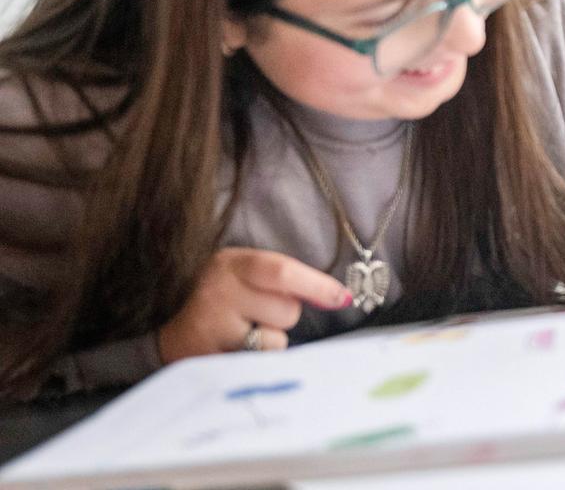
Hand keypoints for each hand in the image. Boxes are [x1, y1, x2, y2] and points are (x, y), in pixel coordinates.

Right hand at [156, 248, 353, 361]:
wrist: (158, 323)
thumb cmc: (214, 293)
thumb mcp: (241, 270)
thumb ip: (285, 277)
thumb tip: (340, 297)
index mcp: (231, 264)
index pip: (282, 273)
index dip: (318, 286)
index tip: (343, 298)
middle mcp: (219, 293)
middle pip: (287, 311)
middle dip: (283, 315)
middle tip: (256, 311)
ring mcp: (211, 329)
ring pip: (275, 341)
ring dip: (268, 339)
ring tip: (240, 330)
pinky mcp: (208, 361)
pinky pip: (257, 363)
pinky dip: (254, 359)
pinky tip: (232, 348)